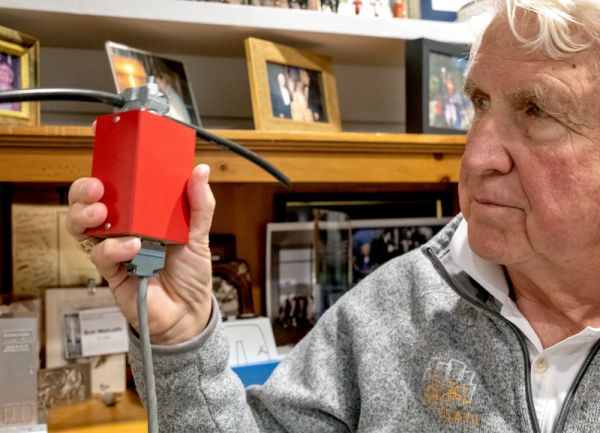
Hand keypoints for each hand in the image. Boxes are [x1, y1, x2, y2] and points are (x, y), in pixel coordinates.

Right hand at [65, 164, 215, 344]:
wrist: (188, 312)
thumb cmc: (190, 274)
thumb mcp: (199, 235)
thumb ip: (199, 204)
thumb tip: (201, 171)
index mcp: (142, 216)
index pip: (115, 190)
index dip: (106, 177)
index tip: (112, 168)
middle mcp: (124, 230)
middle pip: (89, 205)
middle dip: (84, 193)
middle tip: (96, 189)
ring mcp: (115, 250)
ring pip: (83, 228)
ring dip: (86, 216)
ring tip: (102, 213)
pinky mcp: (112, 273)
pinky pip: (101, 256)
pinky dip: (114, 249)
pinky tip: (131, 246)